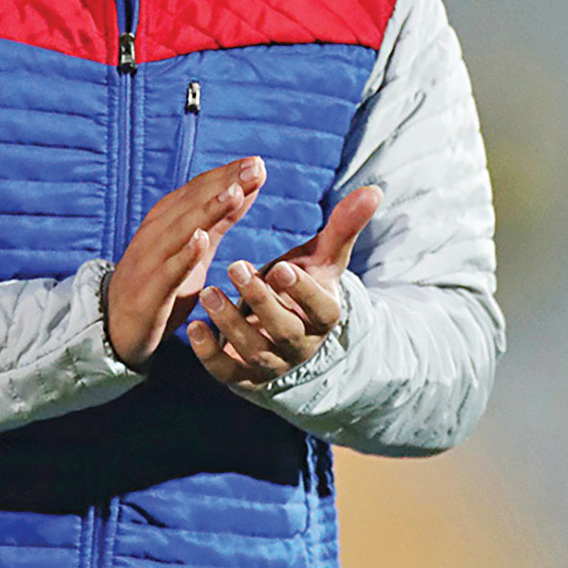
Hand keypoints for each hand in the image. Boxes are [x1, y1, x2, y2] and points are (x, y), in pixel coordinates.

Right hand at [105, 156, 265, 367]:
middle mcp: (157, 232)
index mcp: (167, 219)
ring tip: (234, 192)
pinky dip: (185, 253)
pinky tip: (201, 239)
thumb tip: (245, 188)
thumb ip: (219, 220)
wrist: (114, 325)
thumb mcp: (196, 249)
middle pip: (194, 202)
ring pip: (182, 229)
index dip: (228, 175)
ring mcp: (151, 260)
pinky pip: (169, 270)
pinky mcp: (150, 290)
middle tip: (256, 167)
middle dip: (225, 183)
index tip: (258, 162)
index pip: (200, 190)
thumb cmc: (160, 284)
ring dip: (208, 209)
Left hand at [188, 184, 381, 386]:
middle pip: (285, 330)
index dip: (303, 292)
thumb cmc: (302, 286)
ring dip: (230, 323)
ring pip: (254, 350)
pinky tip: (193, 327)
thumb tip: (374, 190)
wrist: (282, 332)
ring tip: (208, 292)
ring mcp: (272, 364)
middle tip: (236, 267)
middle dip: (260, 301)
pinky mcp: (243, 376)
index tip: (281, 267)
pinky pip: (227, 372)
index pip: (322, 310)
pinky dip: (209, 354)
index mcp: (323, 317)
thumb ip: (344, 227)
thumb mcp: (323, 259)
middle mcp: (300, 345)